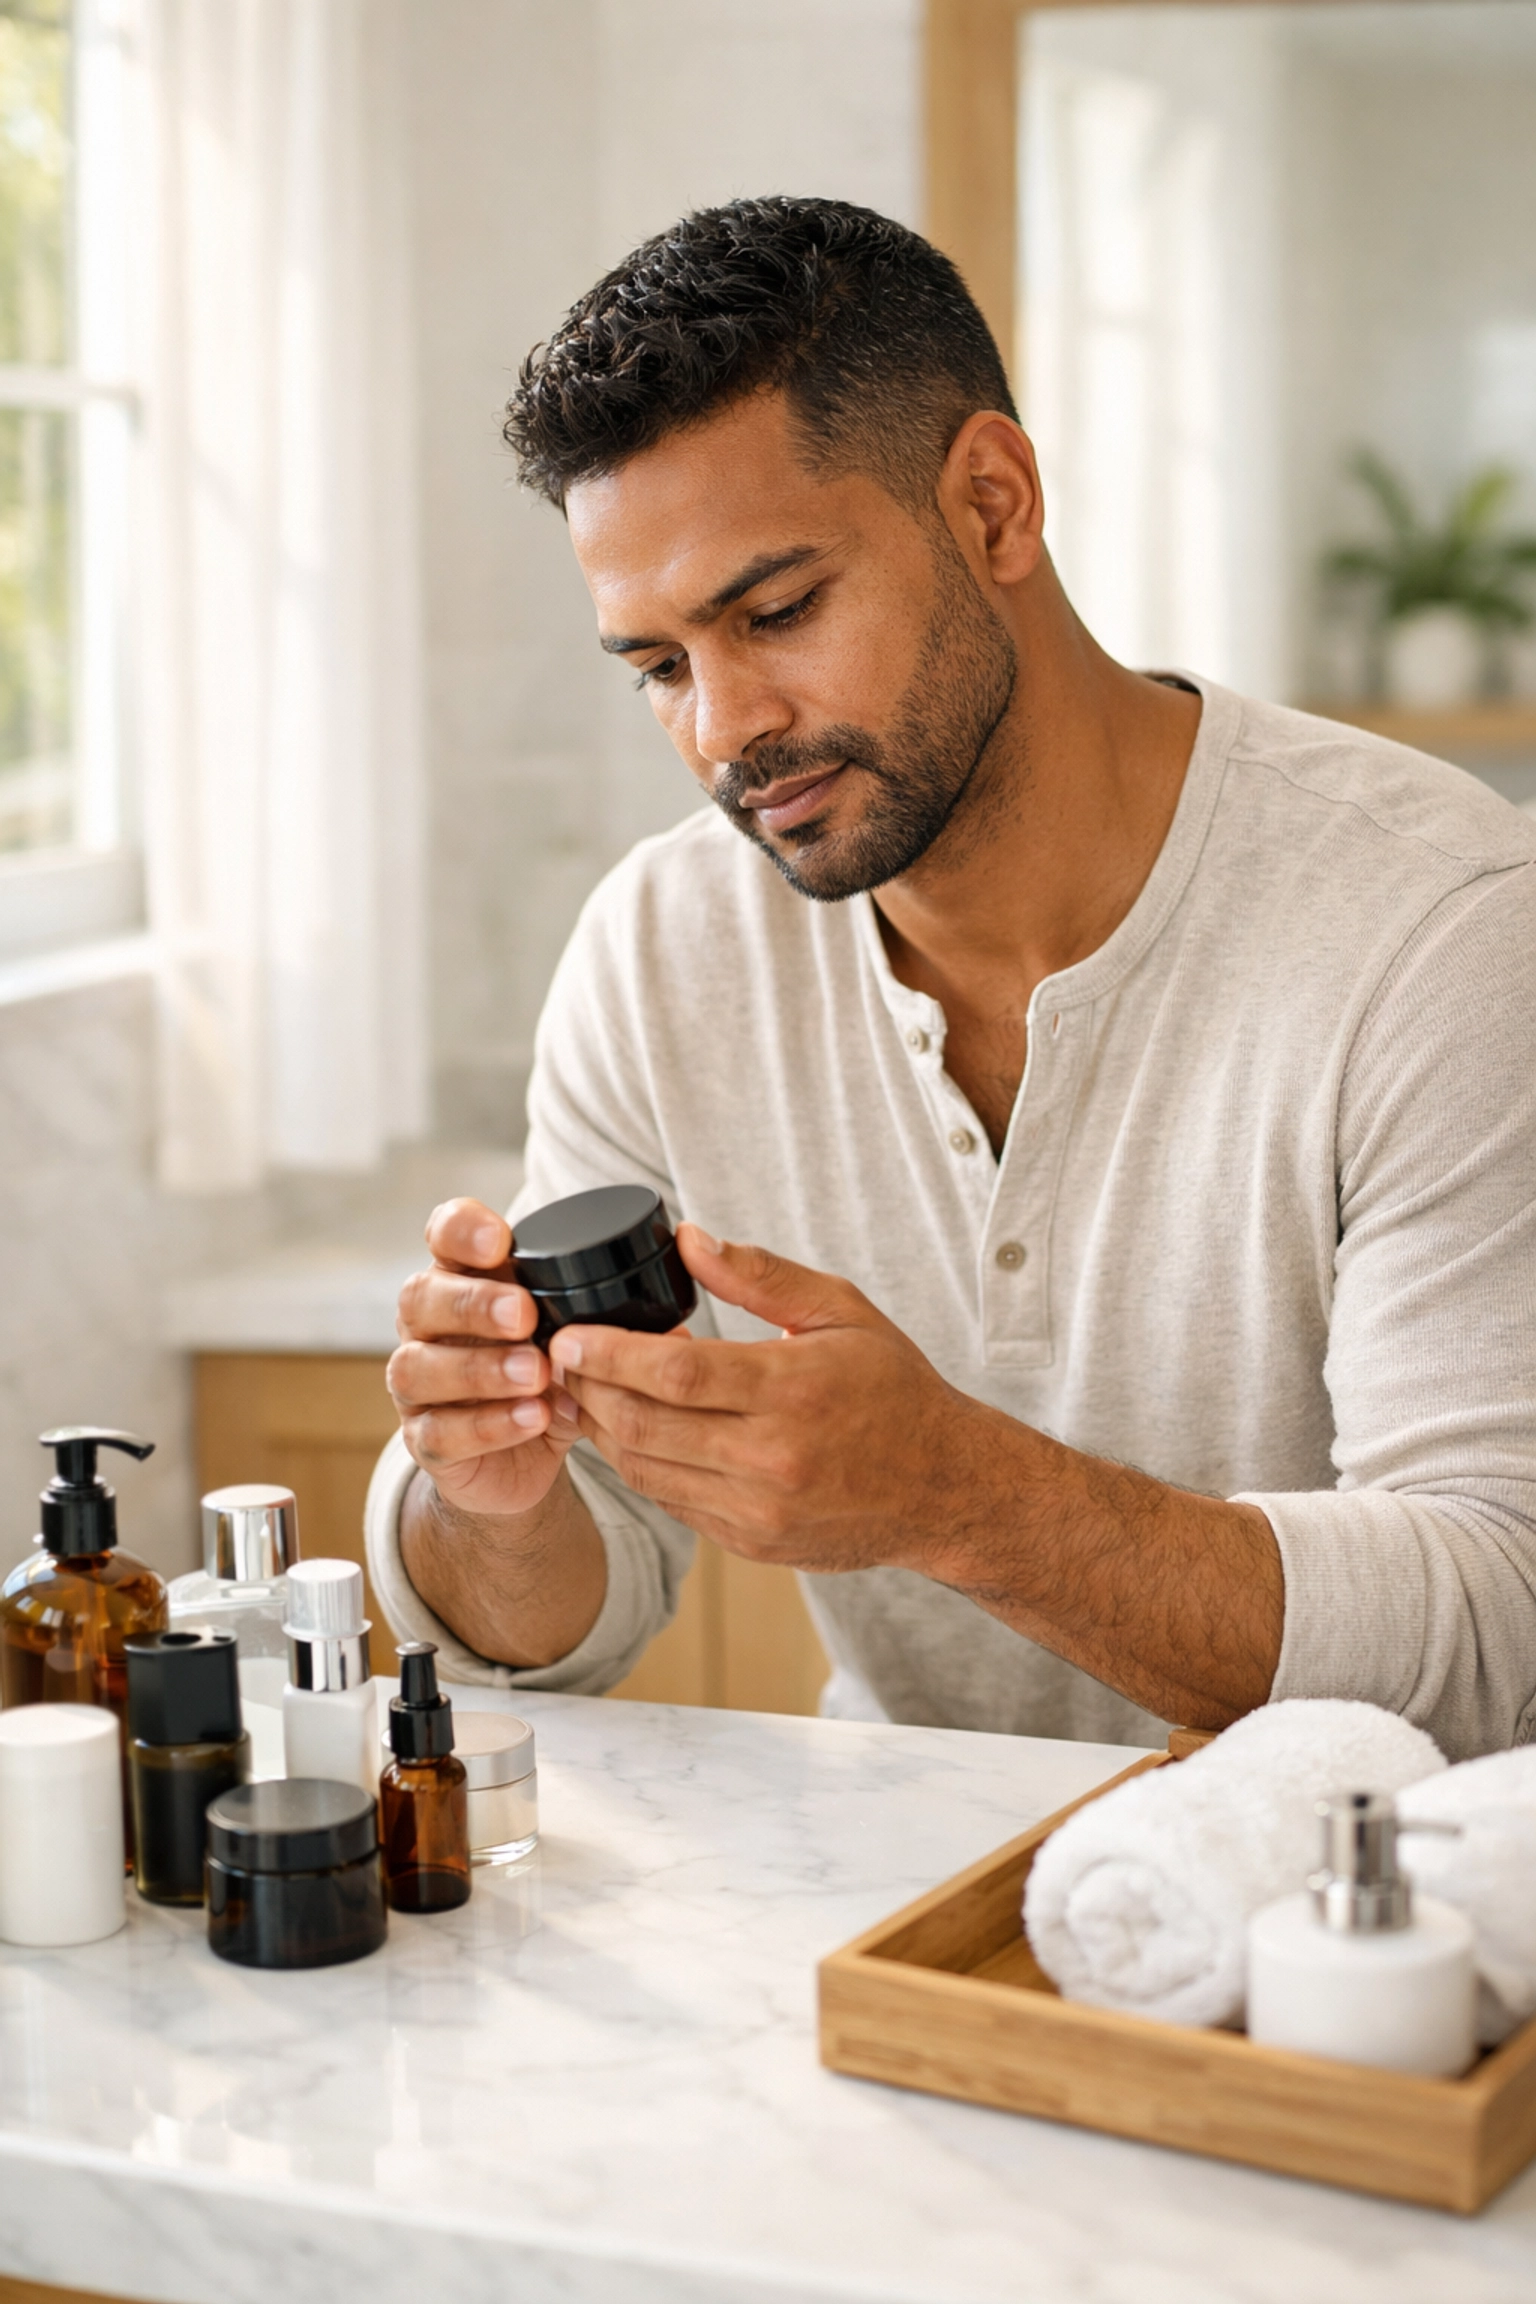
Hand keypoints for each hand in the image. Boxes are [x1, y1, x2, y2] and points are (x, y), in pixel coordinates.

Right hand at [388, 1198, 582, 1519]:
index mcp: (463, 1280)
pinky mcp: (426, 1442)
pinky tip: (533, 1419)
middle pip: (420, 1297)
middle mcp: (428, 1326)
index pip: (443, 1234)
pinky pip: (440, 1432)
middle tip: (524, 1314)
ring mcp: (417, 1385)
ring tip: (535, 1374)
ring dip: (480, 1368)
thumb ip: (610, 1325)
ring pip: (417, 1367)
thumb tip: (675, 1327)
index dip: (463, 1231)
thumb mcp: (578, 1342)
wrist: (515, 1461)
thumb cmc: (547, 1379)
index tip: (501, 1243)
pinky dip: (489, 1425)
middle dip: (473, 1304)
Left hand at [548, 1225, 996, 1573]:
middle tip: (564, 1359)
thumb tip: (688, 1239)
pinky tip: (638, 1431)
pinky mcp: (751, 1543)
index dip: (608, 1354)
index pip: (672, 1371)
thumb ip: (761, 1275)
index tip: (571, 1335)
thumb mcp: (842, 1311)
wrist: (944, 1489)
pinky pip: (671, 1501)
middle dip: (588, 1389)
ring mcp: (758, 1510)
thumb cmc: (895, 1390)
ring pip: (645, 1469)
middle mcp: (771, 1458)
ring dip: (605, 1429)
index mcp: (793, 1391)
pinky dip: (643, 1465)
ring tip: (589, 1391)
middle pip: (642, 1424)